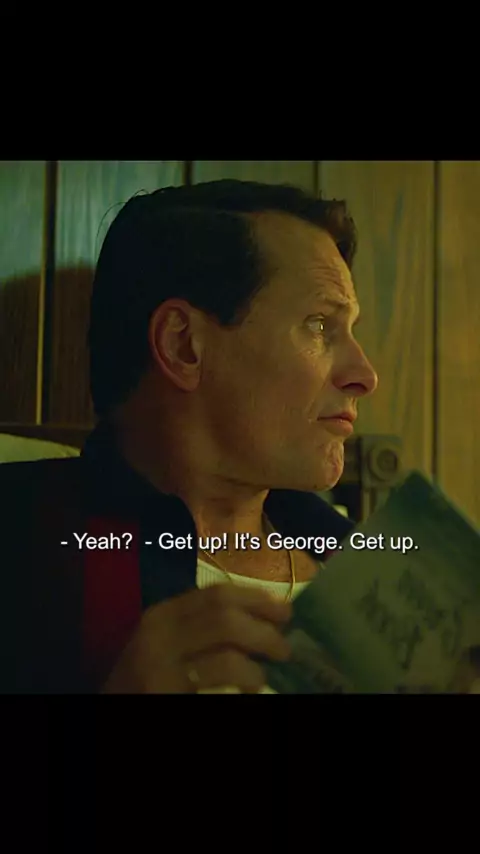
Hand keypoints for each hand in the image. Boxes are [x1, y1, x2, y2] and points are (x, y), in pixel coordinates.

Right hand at [102, 584, 291, 693]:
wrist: (111, 706)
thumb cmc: (144, 675)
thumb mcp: (164, 640)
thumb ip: (201, 625)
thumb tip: (262, 617)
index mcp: (162, 615)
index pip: (216, 594)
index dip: (257, 599)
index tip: (285, 609)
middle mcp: (159, 638)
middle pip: (225, 620)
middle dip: (264, 632)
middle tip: (284, 648)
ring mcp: (162, 672)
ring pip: (226, 659)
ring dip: (255, 669)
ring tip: (262, 678)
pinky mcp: (168, 698)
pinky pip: (218, 691)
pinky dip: (241, 690)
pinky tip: (248, 695)